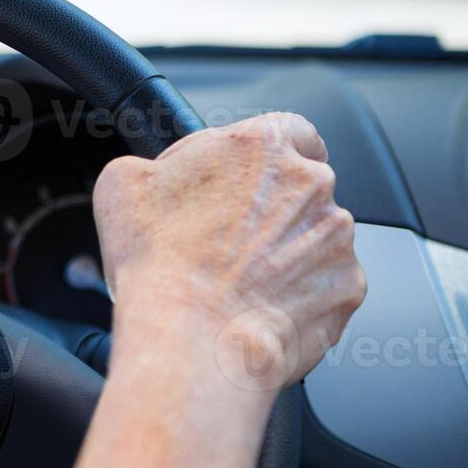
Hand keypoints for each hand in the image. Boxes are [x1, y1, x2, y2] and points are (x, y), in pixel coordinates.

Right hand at [93, 113, 366, 401]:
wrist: (192, 337)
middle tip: (226, 240)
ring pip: (315, 237)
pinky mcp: (346, 289)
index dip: (270, 156)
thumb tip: (156, 177)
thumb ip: (153, 165)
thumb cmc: (159, 262)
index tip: (253, 177)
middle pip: (302, 187)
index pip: (291, 130)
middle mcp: (311, 184)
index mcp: (263, 145)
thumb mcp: (121, 184)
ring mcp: (336, 238)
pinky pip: (326, 285)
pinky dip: (300, 295)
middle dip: (272, 209)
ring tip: (238, 282)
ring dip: (286, 253)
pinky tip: (258, 307)